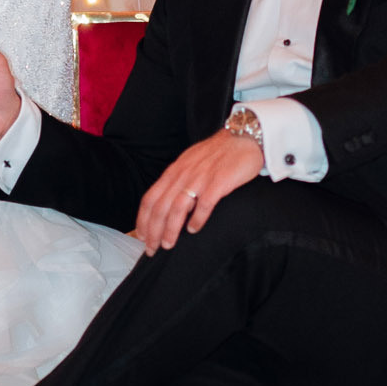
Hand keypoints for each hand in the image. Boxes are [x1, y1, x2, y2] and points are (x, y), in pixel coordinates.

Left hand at [134, 127, 260, 252]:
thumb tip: (167, 204)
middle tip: (152, 249)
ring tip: (169, 245)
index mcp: (175, 171)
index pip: (150, 198)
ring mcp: (201, 177)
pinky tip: (194, 229)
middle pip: (161, 206)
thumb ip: (179, 180)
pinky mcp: (219, 181)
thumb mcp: (191, 163)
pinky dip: (197, 219)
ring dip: (170, 229)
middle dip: (153, 231)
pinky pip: (204, 203)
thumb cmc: (218, 152)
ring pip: (177, 207)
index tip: (141, 236)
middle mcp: (184, 174)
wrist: (245, 136)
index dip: (143, 220)